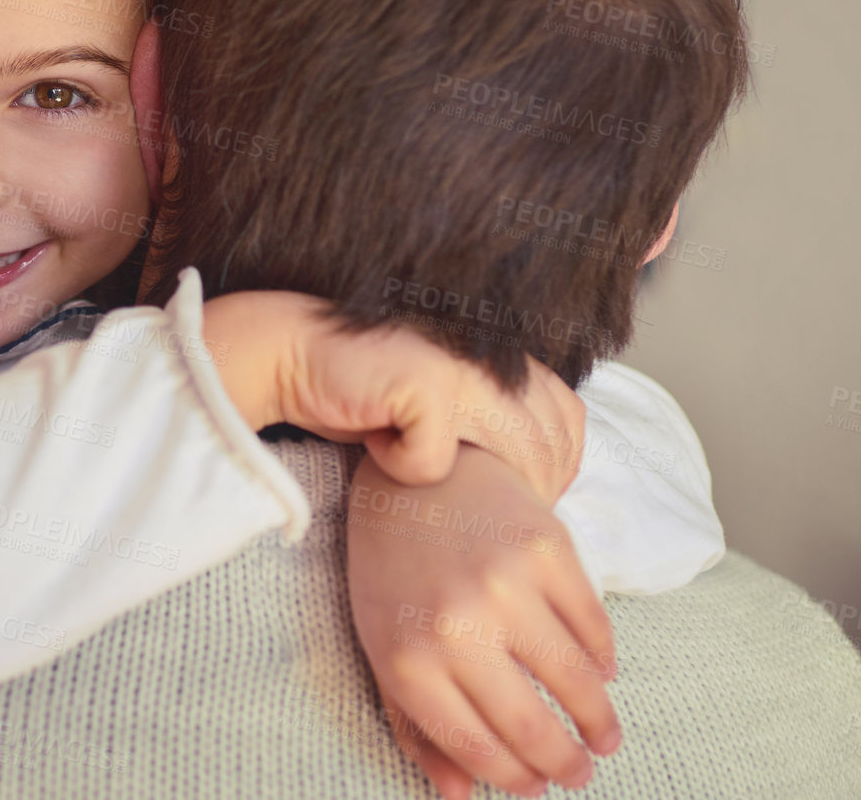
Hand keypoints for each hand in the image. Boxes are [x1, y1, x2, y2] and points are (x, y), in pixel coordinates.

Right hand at [204, 291, 583, 498]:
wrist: (292, 352)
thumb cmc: (364, 390)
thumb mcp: (439, 401)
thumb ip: (487, 420)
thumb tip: (535, 481)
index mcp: (500, 355)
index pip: (568, 415)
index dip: (559, 463)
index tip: (529, 495)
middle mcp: (488, 355)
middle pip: (548, 439)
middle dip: (527, 487)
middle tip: (484, 508)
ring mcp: (459, 367)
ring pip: (510, 453)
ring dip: (478, 487)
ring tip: (434, 484)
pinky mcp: (421, 386)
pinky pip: (436, 461)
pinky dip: (406, 471)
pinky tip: (379, 450)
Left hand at [347, 447, 619, 798]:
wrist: (415, 475)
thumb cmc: (393, 571)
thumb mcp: (382, 646)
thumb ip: (415, 726)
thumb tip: (458, 795)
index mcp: (407, 659)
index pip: (477, 746)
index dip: (515, 778)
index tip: (537, 788)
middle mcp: (456, 626)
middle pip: (530, 725)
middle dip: (564, 762)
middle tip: (580, 774)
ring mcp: (505, 585)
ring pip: (575, 680)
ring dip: (598, 721)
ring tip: (603, 738)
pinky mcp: (546, 548)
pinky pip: (593, 626)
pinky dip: (603, 658)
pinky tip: (601, 673)